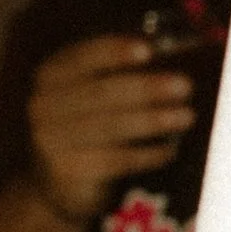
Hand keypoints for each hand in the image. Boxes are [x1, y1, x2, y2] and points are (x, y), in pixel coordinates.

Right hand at [25, 34, 195, 222]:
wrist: (57, 181)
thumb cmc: (87, 124)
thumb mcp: (92, 93)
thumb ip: (120, 72)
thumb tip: (168, 52)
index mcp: (51, 75)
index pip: (82, 57)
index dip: (114, 52)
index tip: (147, 50)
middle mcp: (44, 105)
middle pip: (101, 93)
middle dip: (146, 88)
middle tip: (184, 86)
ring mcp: (52, 139)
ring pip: (111, 127)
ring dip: (153, 120)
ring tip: (186, 116)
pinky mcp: (69, 170)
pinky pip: (116, 160)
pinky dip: (148, 154)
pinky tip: (170, 149)